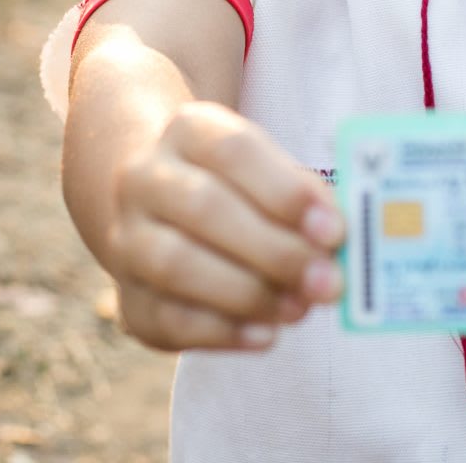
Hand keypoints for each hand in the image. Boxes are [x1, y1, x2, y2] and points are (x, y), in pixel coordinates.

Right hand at [103, 100, 342, 350]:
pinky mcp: (127, 296)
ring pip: (176, 266)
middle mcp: (145, 179)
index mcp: (188, 131)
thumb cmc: (238, 187)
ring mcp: (127, 238)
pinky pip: (167, 319)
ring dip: (249, 294)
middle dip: (275, 251)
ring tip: (301, 308)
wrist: (162, 204)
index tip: (334, 230)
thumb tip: (338, 240)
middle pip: (204, 208)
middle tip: (329, 283)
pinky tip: (266, 334)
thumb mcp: (268, 168)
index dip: (286, 192)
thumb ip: (303, 197)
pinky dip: (222, 331)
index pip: (234, 151)